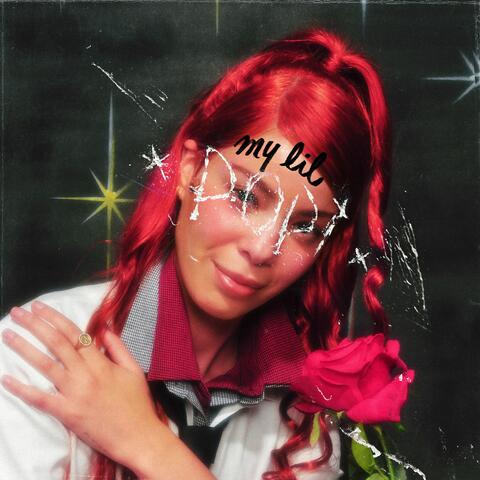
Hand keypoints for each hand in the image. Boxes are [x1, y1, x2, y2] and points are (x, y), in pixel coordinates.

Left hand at [1, 301, 165, 474]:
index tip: (39, 307)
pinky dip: (22, 389)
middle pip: (56, 344)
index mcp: (101, 363)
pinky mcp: (66, 413)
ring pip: (45, 366)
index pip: (73, 334)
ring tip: (8, 334)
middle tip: (18, 313)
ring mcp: (74, 394)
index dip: (54, 318)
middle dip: (34, 325)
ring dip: (24, 348)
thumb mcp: (134, 370)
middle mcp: (85, 374)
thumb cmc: (137, 403)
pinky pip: (41, 399)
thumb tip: (104, 329)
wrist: (137, 436)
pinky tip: (6, 379)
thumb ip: (118, 347)